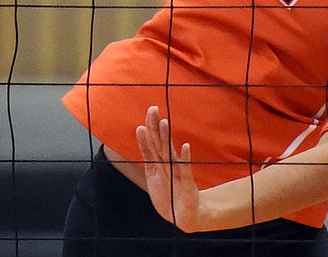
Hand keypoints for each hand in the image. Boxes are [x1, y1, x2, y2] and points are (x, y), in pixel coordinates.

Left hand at [136, 106, 202, 232]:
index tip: (150, 110)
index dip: (150, 128)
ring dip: (166, 139)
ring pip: (169, 154)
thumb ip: (148, 154)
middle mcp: (168, 165)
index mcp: (159, 163)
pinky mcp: (187, 185)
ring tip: (164, 123)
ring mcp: (177, 174)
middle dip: (156, 127)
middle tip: (153, 109)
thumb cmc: (167, 193)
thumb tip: (140, 129)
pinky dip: (185, 159)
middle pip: (160, 144)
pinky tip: (185, 147)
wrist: (181, 217)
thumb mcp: (152, 174)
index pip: (152, 143)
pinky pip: (185, 171)